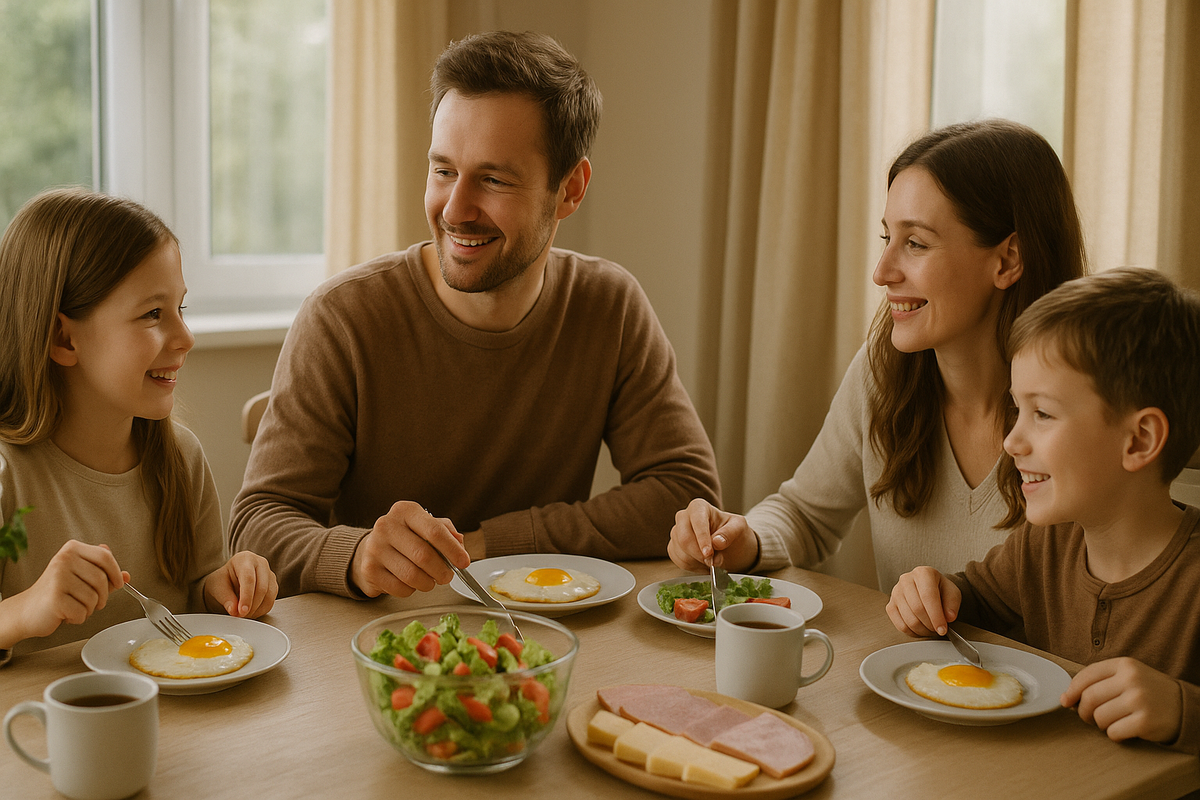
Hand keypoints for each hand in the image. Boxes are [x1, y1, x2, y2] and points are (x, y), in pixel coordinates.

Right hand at [1, 541, 126, 644]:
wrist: (27, 610)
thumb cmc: (57, 593)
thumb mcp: (81, 578)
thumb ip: (104, 575)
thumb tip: (127, 575)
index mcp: (72, 549)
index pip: (105, 557)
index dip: (116, 572)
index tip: (119, 583)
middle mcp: (64, 559)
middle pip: (102, 579)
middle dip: (102, 596)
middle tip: (91, 602)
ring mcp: (58, 578)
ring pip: (94, 598)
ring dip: (88, 609)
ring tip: (73, 605)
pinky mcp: (55, 598)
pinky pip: (82, 612)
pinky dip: (78, 617)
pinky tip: (65, 613)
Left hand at [203, 551, 277, 617]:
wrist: (228, 581)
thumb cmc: (222, 580)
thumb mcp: (217, 587)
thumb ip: (226, 598)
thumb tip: (235, 610)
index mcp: (245, 559)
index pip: (249, 578)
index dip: (246, 596)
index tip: (241, 611)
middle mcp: (260, 563)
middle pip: (262, 587)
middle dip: (251, 606)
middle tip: (240, 616)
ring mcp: (269, 574)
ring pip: (269, 595)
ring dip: (256, 609)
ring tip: (243, 615)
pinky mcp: (273, 586)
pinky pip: (271, 601)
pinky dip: (261, 610)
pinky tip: (250, 613)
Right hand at [349, 501, 466, 597]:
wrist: (371, 548)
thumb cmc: (406, 537)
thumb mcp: (426, 526)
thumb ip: (446, 532)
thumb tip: (459, 544)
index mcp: (405, 511)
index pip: (434, 531)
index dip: (453, 549)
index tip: (464, 562)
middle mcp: (387, 525)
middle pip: (424, 555)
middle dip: (442, 571)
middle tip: (447, 576)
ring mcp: (375, 547)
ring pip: (412, 575)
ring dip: (427, 583)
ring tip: (429, 580)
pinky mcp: (369, 569)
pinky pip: (399, 588)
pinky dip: (411, 590)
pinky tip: (410, 583)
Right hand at [667, 498, 758, 572]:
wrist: (731, 546)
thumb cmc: (733, 533)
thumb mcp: (739, 528)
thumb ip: (730, 533)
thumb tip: (716, 542)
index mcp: (699, 507)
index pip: (697, 521)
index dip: (702, 539)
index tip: (709, 553)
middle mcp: (684, 517)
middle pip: (684, 538)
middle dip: (699, 554)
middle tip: (714, 562)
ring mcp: (677, 532)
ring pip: (680, 552)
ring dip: (698, 562)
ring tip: (712, 561)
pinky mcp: (674, 547)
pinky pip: (679, 560)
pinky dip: (693, 566)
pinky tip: (704, 563)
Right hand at [886, 566, 961, 636]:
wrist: (928, 589)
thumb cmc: (940, 590)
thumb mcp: (952, 593)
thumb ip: (952, 604)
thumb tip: (949, 617)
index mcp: (923, 573)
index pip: (928, 596)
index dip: (936, 616)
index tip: (943, 629)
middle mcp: (906, 580)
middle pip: (917, 608)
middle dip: (930, 624)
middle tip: (939, 629)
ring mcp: (895, 593)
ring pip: (909, 619)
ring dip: (923, 630)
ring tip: (931, 629)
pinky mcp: (890, 606)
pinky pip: (900, 625)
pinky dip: (913, 632)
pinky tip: (921, 629)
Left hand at [1061, 657, 1182, 744]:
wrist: (1185, 708)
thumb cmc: (1148, 692)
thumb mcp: (1127, 676)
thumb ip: (1099, 681)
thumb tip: (1066, 698)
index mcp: (1124, 664)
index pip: (1086, 675)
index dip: (1071, 690)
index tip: (1067, 701)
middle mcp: (1132, 679)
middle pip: (1089, 698)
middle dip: (1083, 711)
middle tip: (1089, 717)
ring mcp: (1139, 700)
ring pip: (1099, 716)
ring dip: (1100, 724)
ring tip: (1112, 722)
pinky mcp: (1145, 722)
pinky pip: (1113, 732)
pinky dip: (1114, 735)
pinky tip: (1124, 730)